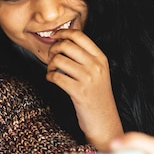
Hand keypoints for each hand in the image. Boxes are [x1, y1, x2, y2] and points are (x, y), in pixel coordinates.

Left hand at [46, 29, 122, 149]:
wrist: (104, 121)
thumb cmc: (96, 95)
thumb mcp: (97, 72)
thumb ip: (85, 56)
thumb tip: (63, 40)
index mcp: (101, 58)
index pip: (79, 35)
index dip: (63, 32)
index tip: (54, 36)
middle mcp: (96, 66)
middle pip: (66, 45)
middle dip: (53, 49)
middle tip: (51, 57)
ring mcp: (88, 79)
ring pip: (58, 60)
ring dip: (50, 64)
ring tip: (52, 70)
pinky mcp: (78, 92)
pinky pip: (55, 76)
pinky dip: (49, 76)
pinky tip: (52, 79)